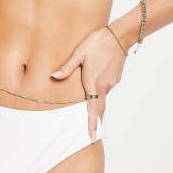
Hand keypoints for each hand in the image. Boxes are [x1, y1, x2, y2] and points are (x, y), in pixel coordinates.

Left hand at [50, 26, 127, 140]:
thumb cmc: (97, 43)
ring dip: (96, 102)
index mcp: (93, 83)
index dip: (92, 124)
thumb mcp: (79, 54)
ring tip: (89, 105)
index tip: (92, 136)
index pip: (93, 109)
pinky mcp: (115, 77)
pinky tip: (95, 85)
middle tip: (91, 132)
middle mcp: (104, 86)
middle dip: (96, 120)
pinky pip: (106, 88)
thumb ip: (67, 68)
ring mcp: (112, 82)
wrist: (119, 36)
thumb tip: (54, 76)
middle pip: (99, 107)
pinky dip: (100, 92)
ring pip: (102, 96)